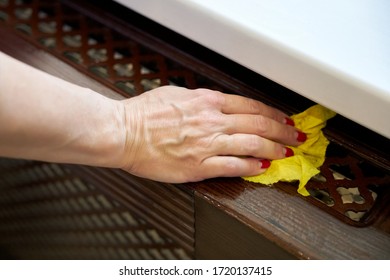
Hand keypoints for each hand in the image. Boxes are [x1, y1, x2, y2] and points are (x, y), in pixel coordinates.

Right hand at [117, 86, 303, 182]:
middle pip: (258, 125)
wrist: (123, 132)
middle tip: (296, 136)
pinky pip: (232, 166)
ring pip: (251, 145)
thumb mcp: (177, 94)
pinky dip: (251, 166)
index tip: (283, 119)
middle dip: (282, 131)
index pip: (250, 106)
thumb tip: (217, 104)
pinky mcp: (197, 166)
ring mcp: (206, 144)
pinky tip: (262, 167)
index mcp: (206, 102)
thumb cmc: (144, 113)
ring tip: (287, 153)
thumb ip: (201, 100)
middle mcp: (211, 121)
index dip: (272, 113)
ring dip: (274, 149)